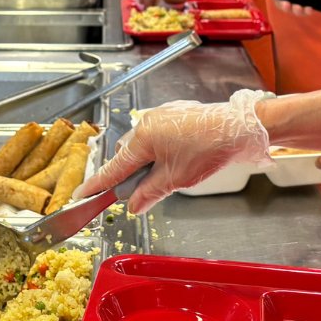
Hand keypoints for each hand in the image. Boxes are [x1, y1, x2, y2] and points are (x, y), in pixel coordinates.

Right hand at [74, 90, 271, 212]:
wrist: (239, 128)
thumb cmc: (208, 149)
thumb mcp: (176, 179)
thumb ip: (150, 193)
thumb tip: (134, 206)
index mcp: (143, 138)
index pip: (114, 167)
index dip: (98, 184)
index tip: (81, 194)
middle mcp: (147, 122)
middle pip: (127, 154)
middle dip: (129, 174)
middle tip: (136, 193)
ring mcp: (161, 116)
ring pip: (143, 144)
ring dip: (147, 162)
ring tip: (164, 176)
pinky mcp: (175, 114)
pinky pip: (157, 135)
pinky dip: (159, 151)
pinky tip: (176, 160)